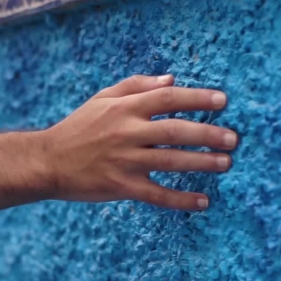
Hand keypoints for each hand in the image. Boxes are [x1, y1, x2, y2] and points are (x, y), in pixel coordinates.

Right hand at [41, 75, 236, 210]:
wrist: (47, 161)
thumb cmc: (78, 128)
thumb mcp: (102, 99)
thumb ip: (136, 86)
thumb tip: (172, 79)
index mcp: (123, 108)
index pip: (167, 98)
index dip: (197, 98)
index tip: (223, 100)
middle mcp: (126, 132)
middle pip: (175, 130)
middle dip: (207, 134)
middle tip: (233, 138)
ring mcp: (124, 161)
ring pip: (170, 161)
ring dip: (201, 163)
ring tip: (226, 163)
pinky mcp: (121, 187)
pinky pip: (157, 195)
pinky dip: (181, 199)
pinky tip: (203, 201)